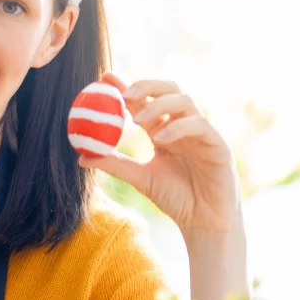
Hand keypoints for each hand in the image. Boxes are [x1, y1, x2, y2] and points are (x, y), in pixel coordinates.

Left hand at [80, 74, 241, 233]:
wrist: (203, 222)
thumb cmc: (176, 198)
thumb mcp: (140, 178)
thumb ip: (115, 165)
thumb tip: (81, 157)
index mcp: (163, 130)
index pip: (144, 101)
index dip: (125, 87)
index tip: (104, 78)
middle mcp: (182, 126)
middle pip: (168, 89)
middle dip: (145, 85)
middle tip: (123, 93)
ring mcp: (201, 133)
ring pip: (185, 101)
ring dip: (158, 105)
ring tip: (137, 120)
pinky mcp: (218, 144)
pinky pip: (200, 125)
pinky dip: (178, 127)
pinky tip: (161, 138)